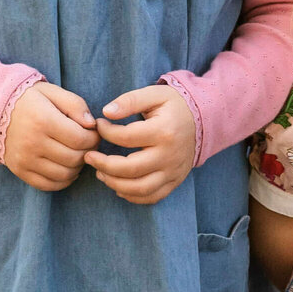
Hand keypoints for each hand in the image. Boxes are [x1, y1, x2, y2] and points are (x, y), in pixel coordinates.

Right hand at [3, 82, 98, 190]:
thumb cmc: (31, 100)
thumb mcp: (52, 92)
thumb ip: (75, 105)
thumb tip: (92, 124)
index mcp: (43, 120)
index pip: (80, 139)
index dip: (94, 138)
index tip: (94, 133)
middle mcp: (33, 142)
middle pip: (74, 158)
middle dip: (88, 152)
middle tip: (89, 144)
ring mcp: (25, 160)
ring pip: (63, 174)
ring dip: (77, 167)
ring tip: (78, 155)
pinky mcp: (20, 171)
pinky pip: (48, 185)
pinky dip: (63, 181)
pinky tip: (67, 168)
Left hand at [85, 84, 195, 204]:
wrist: (204, 119)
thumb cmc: (174, 105)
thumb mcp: (154, 94)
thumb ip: (130, 100)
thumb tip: (106, 112)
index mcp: (163, 131)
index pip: (126, 137)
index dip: (106, 132)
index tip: (99, 124)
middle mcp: (169, 155)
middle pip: (130, 169)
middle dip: (103, 165)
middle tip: (89, 157)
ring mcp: (173, 171)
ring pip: (139, 188)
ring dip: (114, 184)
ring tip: (101, 173)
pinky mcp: (175, 181)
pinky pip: (151, 197)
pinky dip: (132, 196)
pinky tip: (119, 185)